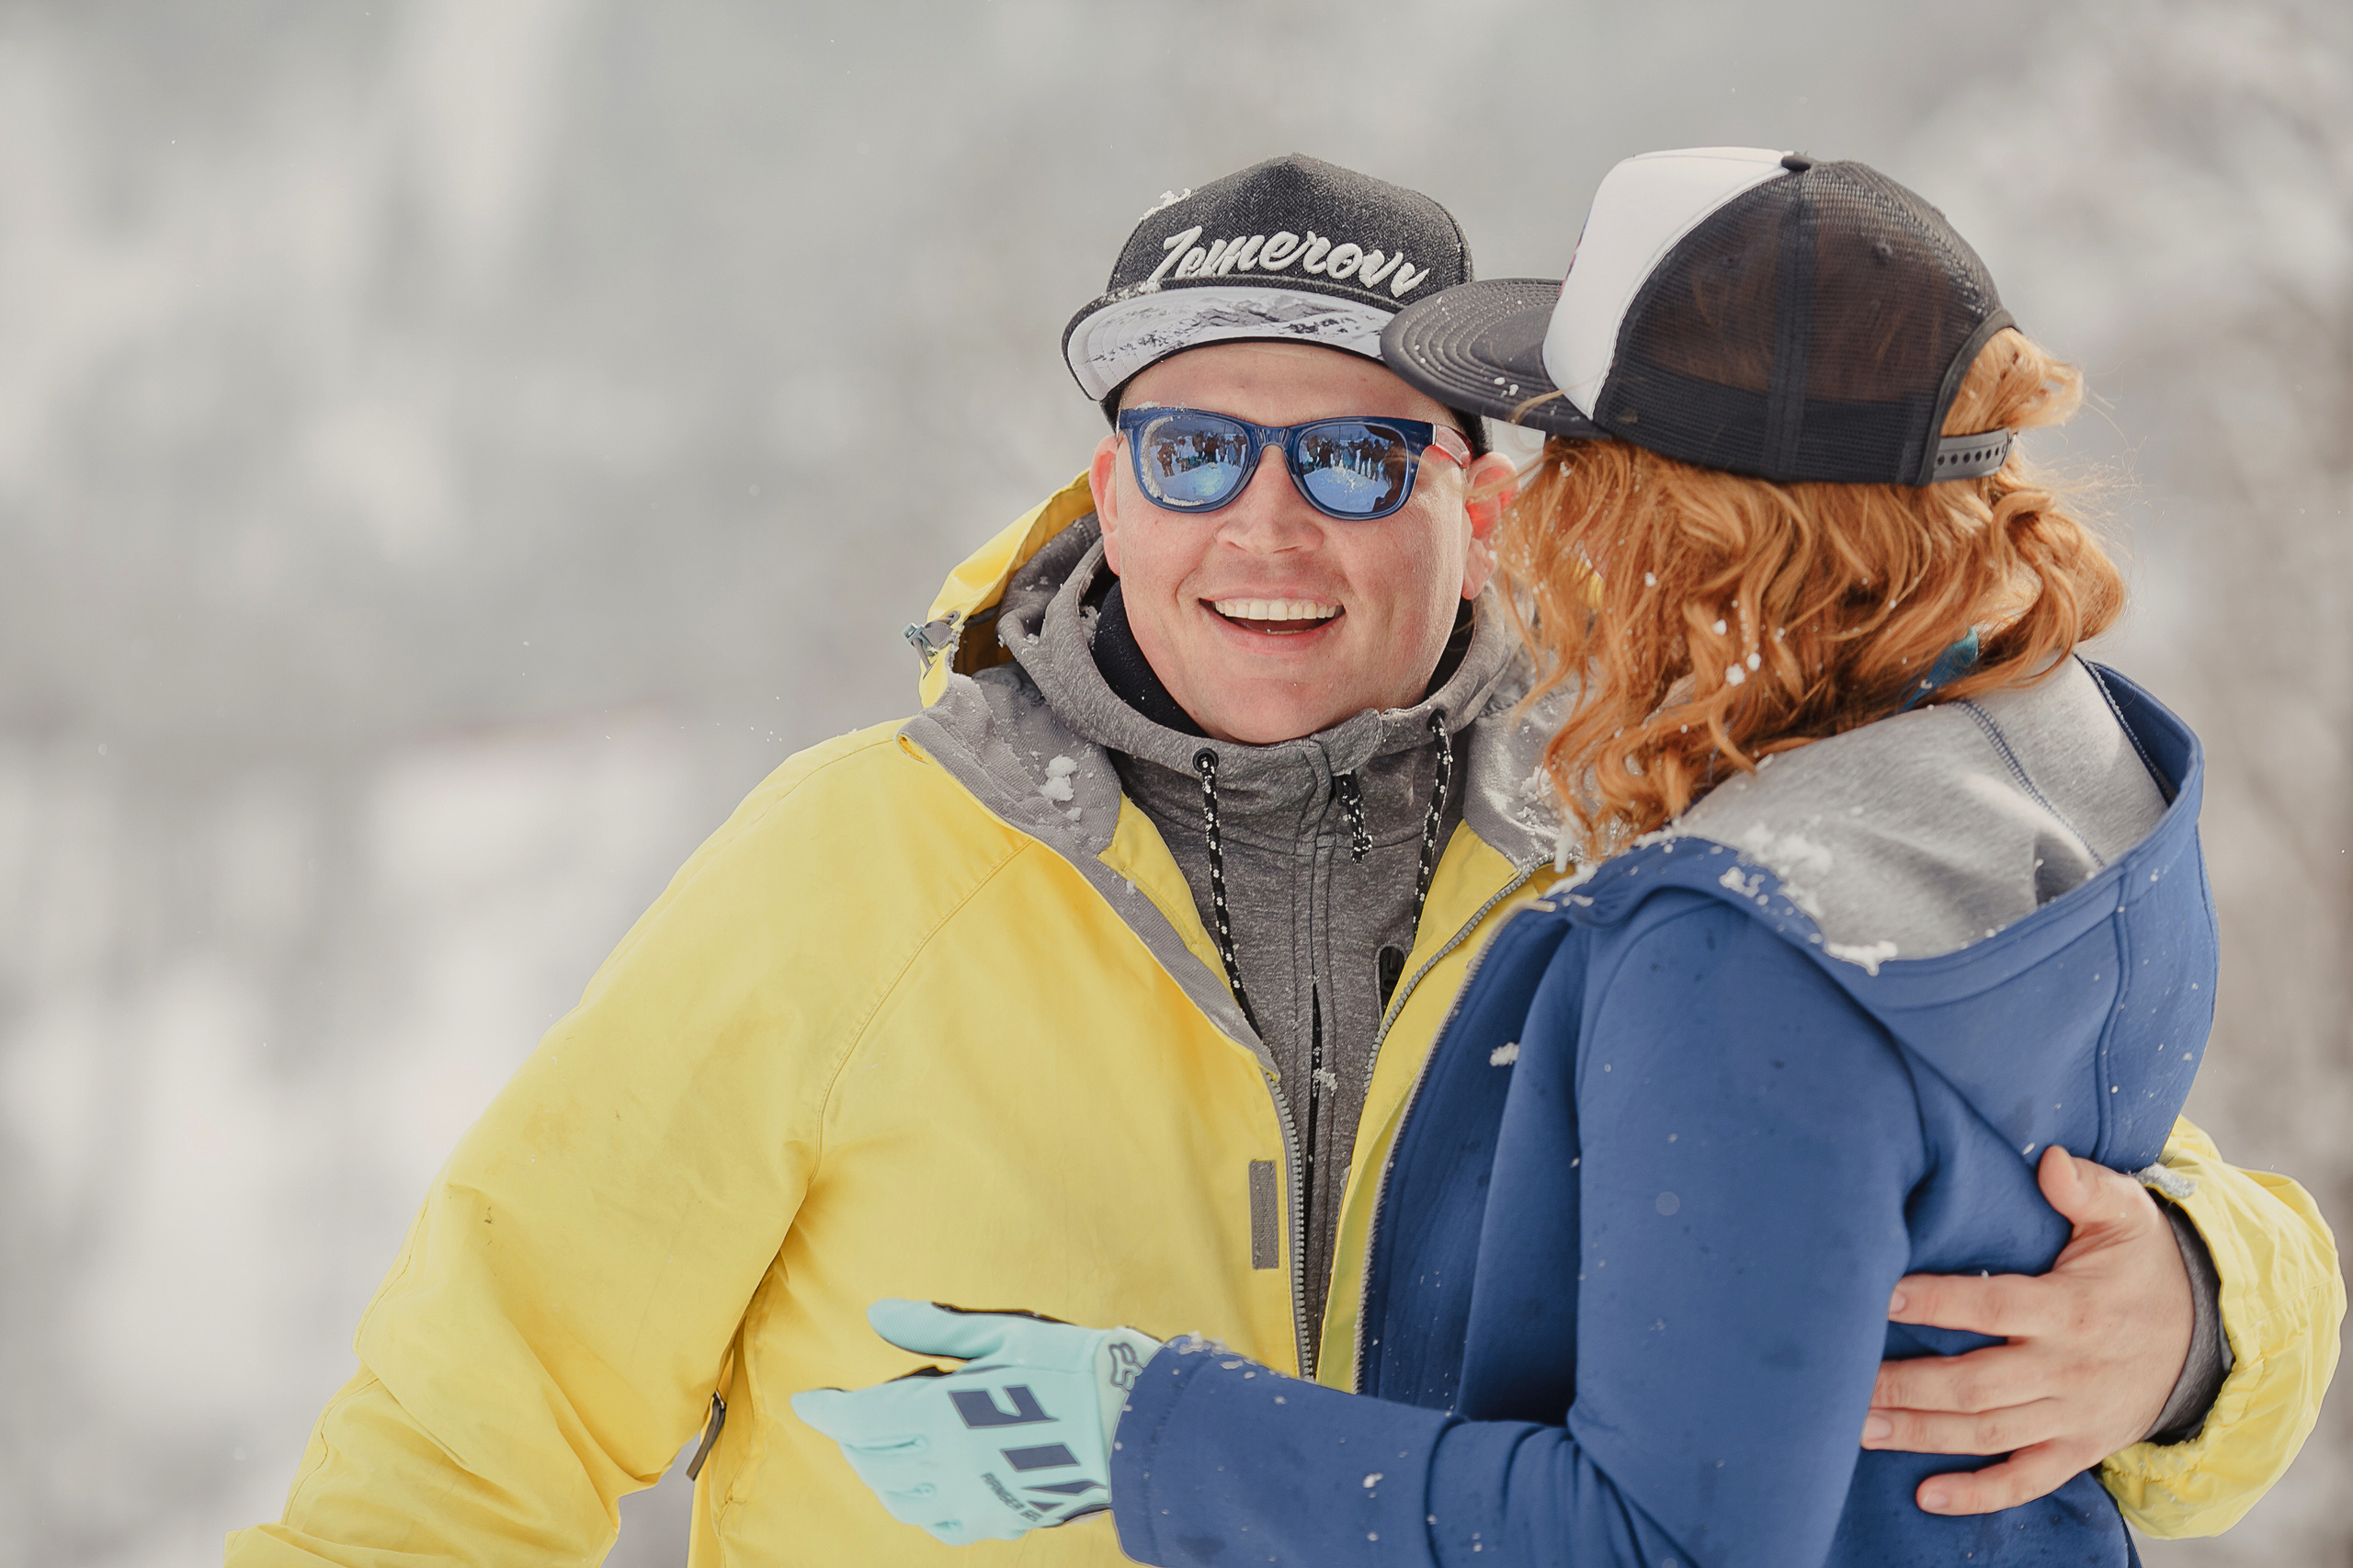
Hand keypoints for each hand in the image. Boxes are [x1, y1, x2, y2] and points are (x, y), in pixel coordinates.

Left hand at [790, 1300, 1159, 1545]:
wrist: (1133, 1425)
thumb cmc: (1071, 1366)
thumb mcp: (1003, 1333)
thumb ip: (935, 1330)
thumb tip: (879, 1315)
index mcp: (945, 1413)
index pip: (861, 1419)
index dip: (827, 1412)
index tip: (808, 1404)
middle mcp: (950, 1464)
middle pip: (873, 1461)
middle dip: (852, 1439)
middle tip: (851, 1417)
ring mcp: (974, 1499)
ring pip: (899, 1498)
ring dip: (879, 1473)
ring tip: (884, 1448)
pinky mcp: (1001, 1519)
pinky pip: (940, 1524)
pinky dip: (918, 1505)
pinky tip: (928, 1484)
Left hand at [1863, 1145, 2192, 1514]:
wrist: (2207, 1334)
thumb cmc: (2142, 1264)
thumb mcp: (2128, 1215)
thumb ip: (2087, 1188)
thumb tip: (2051, 1160)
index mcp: (2072, 1310)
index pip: (1993, 1309)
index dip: (1937, 1304)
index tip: (1881, 1296)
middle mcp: (2069, 1370)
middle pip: (1978, 1386)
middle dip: (1909, 1386)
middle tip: (1847, 1382)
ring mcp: (2074, 1417)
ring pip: (1989, 1435)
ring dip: (1923, 1436)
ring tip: (1861, 1429)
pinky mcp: (2078, 1449)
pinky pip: (2027, 1480)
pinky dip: (1980, 1495)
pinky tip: (1927, 1496)